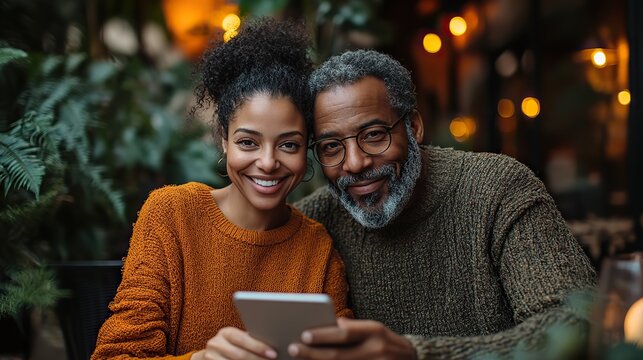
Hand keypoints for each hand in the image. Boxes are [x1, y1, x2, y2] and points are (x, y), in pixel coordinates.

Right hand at [192, 327, 276, 359]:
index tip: (274, 354)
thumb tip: (273, 346)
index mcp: (226, 332)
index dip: (259, 347)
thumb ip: (251, 341)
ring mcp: (210, 357)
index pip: (243, 339)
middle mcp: (215, 343)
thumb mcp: (239, 341)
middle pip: (240, 355)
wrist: (212, 355)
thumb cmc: (234, 346)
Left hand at [287, 318, 416, 359]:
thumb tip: (327, 324)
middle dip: (313, 354)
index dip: (324, 335)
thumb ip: (351, 327)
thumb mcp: (373, 328)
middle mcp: (376, 350)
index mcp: (375, 332)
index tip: (303, 335)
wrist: (413, 359)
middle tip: (292, 349)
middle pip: (338, 355)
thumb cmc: (385, 341)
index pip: (345, 333)